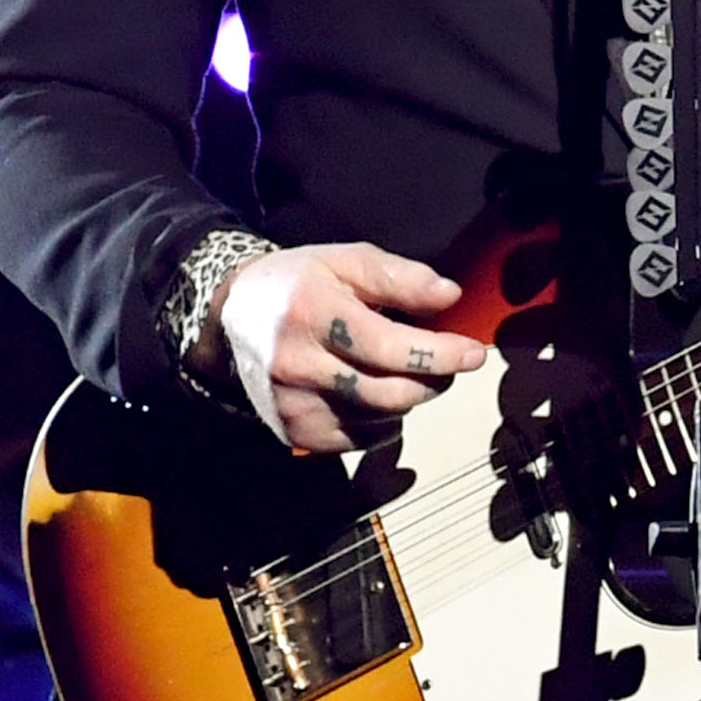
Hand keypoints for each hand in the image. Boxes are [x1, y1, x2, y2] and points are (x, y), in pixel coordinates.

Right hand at [197, 242, 484, 451]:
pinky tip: (373, 390)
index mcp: (313, 313)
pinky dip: (383, 419)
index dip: (439, 354)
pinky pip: (362, 438)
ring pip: (381, 418)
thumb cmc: (295, 285)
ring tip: (404, 368)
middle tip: (447, 362)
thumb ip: (399, 278)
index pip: (390, 347)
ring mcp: (295, 405)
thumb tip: (450, 296)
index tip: (474, 353)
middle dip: (433, 379)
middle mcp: (300, 365)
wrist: (227, 321)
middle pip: (390, 392)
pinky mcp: (295, 432)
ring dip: (409, 396)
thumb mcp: (343, 261)